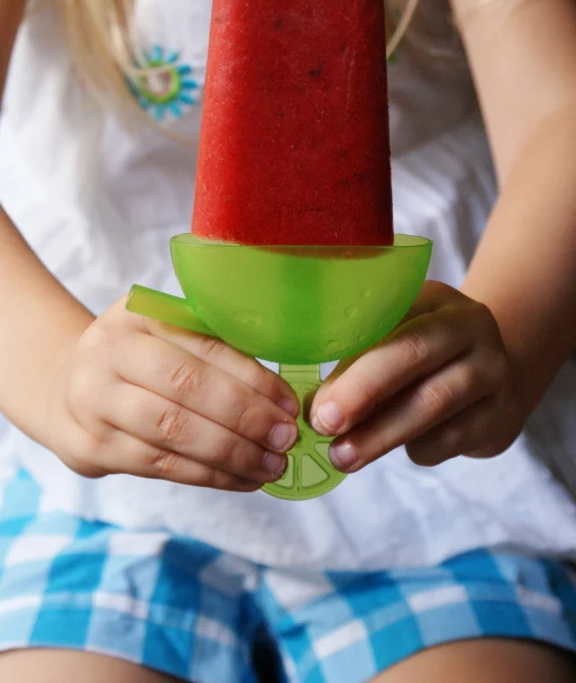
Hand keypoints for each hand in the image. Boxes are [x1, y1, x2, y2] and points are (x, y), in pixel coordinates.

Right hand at [44, 297, 298, 490]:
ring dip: (232, 454)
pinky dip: (209, 476)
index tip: (289, 404)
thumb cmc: (140, 358)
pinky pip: (161, 466)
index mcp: (138, 315)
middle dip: (246, 418)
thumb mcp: (167, 333)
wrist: (66, 386)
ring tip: (272, 465)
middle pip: (186, 389)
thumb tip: (282, 394)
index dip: (253, 378)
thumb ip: (214, 348)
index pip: (204, 347)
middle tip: (285, 439)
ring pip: (173, 433)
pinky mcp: (90, 448)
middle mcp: (108, 353)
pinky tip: (243, 478)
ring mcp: (93, 402)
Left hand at [310, 281, 523, 470]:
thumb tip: (318, 407)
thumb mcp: (396, 341)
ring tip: (343, 456)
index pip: (388, 319)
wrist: (497, 377)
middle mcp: (470, 326)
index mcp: (434, 298)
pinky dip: (416, 449)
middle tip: (324, 425)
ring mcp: (492, 370)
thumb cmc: (426, 358)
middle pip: (413, 354)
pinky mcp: (500, 414)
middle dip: (363, 393)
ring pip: (433, 403)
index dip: (350, 361)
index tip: (317, 401)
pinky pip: (449, 438)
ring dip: (381, 435)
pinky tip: (402, 447)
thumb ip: (358, 364)